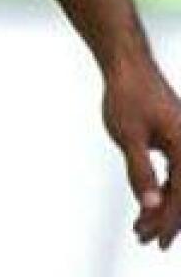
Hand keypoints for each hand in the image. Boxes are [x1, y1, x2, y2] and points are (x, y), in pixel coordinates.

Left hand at [102, 55, 180, 249]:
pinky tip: (151, 200)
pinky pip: (177, 171)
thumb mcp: (128, 135)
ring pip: (180, 183)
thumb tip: (150, 204)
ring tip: (142, 225)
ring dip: (164, 205)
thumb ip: (141, 170)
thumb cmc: (127, 94)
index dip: (167, 220)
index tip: (153, 239)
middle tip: (144, 238)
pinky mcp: (177, 137)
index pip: (180, 195)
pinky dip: (164, 188)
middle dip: (165, 218)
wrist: (128, 63)